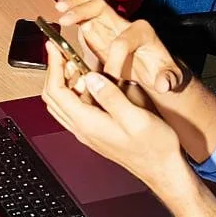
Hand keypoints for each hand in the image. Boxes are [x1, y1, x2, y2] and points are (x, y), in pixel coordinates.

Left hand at [42, 43, 188, 193]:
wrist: (162, 170)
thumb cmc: (154, 147)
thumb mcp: (136, 117)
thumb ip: (111, 96)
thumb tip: (90, 77)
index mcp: (88, 123)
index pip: (57, 91)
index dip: (53, 66)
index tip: (54, 46)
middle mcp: (82, 128)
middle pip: (53, 96)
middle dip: (54, 70)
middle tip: (61, 51)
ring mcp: (87, 131)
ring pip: (61, 103)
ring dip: (63, 80)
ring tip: (74, 62)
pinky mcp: (94, 131)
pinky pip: (74, 108)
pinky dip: (74, 90)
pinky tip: (89, 80)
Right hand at [53, 0, 185, 94]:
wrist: (156, 67)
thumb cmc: (161, 71)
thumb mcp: (170, 77)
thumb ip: (169, 79)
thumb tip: (163, 83)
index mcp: (142, 32)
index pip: (122, 41)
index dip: (114, 60)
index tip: (111, 77)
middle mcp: (124, 23)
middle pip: (102, 8)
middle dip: (83, 11)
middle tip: (65, 19)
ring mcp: (110, 24)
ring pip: (90, 6)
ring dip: (73, 3)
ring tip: (58, 5)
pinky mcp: (99, 28)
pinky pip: (84, 12)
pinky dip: (71, 2)